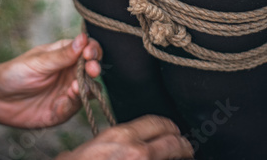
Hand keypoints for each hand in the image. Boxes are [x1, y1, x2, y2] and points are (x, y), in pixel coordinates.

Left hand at [0, 33, 101, 127]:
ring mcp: (68, 90)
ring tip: (77, 87)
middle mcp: (70, 71)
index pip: (88, 48)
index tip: (89, 53)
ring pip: (89, 88)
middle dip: (95, 68)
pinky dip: (75, 102)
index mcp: (66, 53)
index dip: (93, 50)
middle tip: (92, 69)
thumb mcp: (39, 62)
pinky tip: (67, 98)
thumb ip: (63, 55)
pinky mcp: (63, 109)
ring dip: (87, 87)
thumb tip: (84, 38)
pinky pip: (76, 106)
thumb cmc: (15, 73)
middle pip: (93, 68)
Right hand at [56, 115, 193, 159]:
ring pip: (171, 158)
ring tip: (183, 157)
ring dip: (179, 158)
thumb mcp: (91, 147)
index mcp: (121, 135)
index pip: (157, 122)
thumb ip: (112, 143)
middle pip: (173, 142)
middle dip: (183, 145)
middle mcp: (136, 151)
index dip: (169, 126)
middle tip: (187, 148)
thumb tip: (124, 145)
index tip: (174, 130)